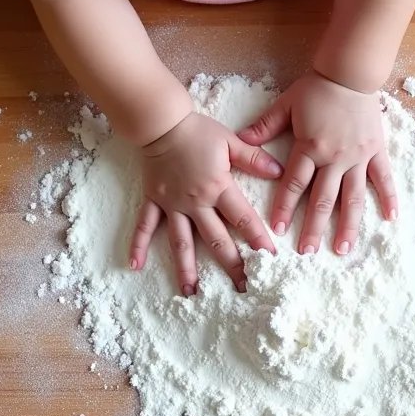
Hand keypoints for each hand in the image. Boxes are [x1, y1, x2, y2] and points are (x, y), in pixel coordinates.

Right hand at [130, 112, 281, 294]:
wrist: (162, 122)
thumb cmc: (198, 131)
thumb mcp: (231, 142)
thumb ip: (254, 159)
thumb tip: (279, 172)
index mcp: (218, 187)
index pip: (243, 218)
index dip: (258, 239)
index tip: (269, 259)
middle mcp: (196, 202)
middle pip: (216, 240)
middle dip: (231, 265)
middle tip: (243, 288)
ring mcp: (173, 205)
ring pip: (181, 242)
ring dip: (186, 268)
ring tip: (191, 293)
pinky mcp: (154, 201)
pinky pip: (146, 226)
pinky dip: (139, 245)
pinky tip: (135, 266)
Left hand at [238, 70, 397, 255]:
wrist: (350, 72)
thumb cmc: (316, 87)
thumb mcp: (286, 104)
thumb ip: (265, 126)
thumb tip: (241, 139)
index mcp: (310, 147)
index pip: (294, 185)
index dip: (285, 208)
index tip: (278, 231)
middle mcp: (335, 157)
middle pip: (323, 199)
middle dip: (314, 228)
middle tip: (307, 252)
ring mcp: (358, 156)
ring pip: (353, 197)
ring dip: (348, 225)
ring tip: (343, 249)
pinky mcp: (376, 150)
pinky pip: (384, 178)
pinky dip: (388, 198)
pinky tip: (390, 218)